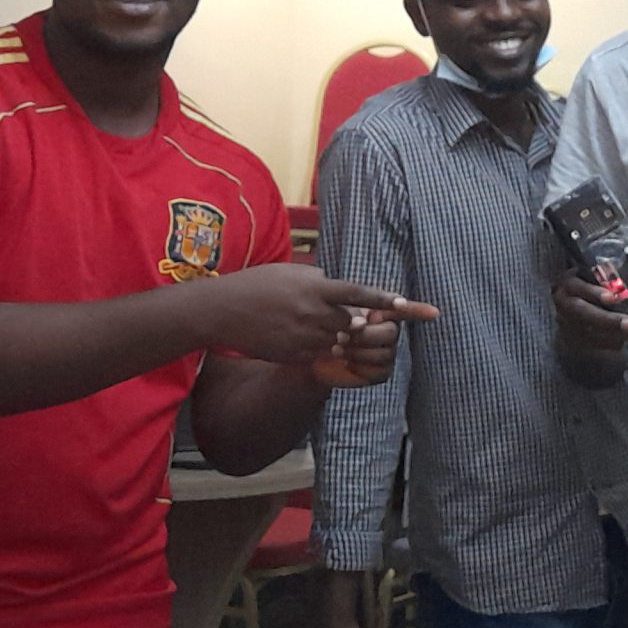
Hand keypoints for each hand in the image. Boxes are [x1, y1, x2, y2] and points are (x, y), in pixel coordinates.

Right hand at [207, 264, 435, 365]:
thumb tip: (342, 290)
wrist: (222, 311)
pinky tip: (292, 334)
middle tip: (330, 312)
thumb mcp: (290, 272)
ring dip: (332, 334)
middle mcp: (313, 313)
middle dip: (351, 319)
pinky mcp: (294, 355)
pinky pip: (318, 354)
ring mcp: (303, 337)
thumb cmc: (257, 285)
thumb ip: (320, 281)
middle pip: (352, 322)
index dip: (384, 300)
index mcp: (314, 288)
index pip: (359, 294)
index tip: (404, 304)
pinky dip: (315, 345)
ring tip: (304, 321)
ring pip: (336, 341)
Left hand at [308, 310, 404, 388]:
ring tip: (337, 350)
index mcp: (380, 311)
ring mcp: (386, 352)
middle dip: (365, 336)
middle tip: (341, 337)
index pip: (402, 308)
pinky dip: (361, 368)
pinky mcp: (380, 371)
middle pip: (391, 332)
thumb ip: (351, 314)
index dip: (412, 308)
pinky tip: (346, 363)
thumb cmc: (324, 328)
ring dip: (359, 353)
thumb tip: (362, 322)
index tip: (412, 307)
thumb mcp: (333, 313)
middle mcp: (387, 331)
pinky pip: (381, 372)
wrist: (313, 354)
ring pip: (386, 353)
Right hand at [553, 273, 627, 353]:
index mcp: (571, 281)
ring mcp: (565, 320)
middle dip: (606, 319)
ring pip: (585, 330)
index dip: (594, 292)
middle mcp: (564, 300)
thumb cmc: (597, 284)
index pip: (578, 285)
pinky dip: (606, 344)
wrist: (579, 303)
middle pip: (581, 311)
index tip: (612, 297)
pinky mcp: (570, 337)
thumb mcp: (607, 272)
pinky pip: (588, 344)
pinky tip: (621, 341)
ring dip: (609, 334)